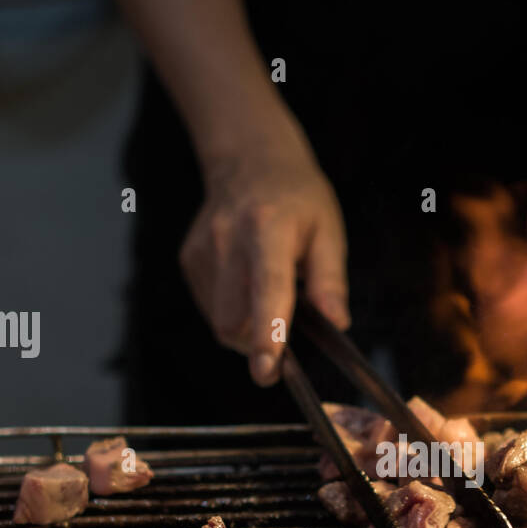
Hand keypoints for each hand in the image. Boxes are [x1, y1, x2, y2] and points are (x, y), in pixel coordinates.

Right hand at [180, 120, 348, 385]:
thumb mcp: (328, 230)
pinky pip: (210, 307)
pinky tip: (247, 286)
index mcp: (268, 228)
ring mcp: (203, 249)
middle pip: (233, 319)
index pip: (267, 289)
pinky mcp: (190, 259)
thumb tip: (337, 323)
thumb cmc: (297, 198)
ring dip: (246, 329)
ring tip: (268, 299)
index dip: (267, 333)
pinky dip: (232, 311)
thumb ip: (330, 279)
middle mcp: (228, 238)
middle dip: (257, 344)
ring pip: (219, 319)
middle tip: (283, 343)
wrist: (249, 160)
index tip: (268, 368)